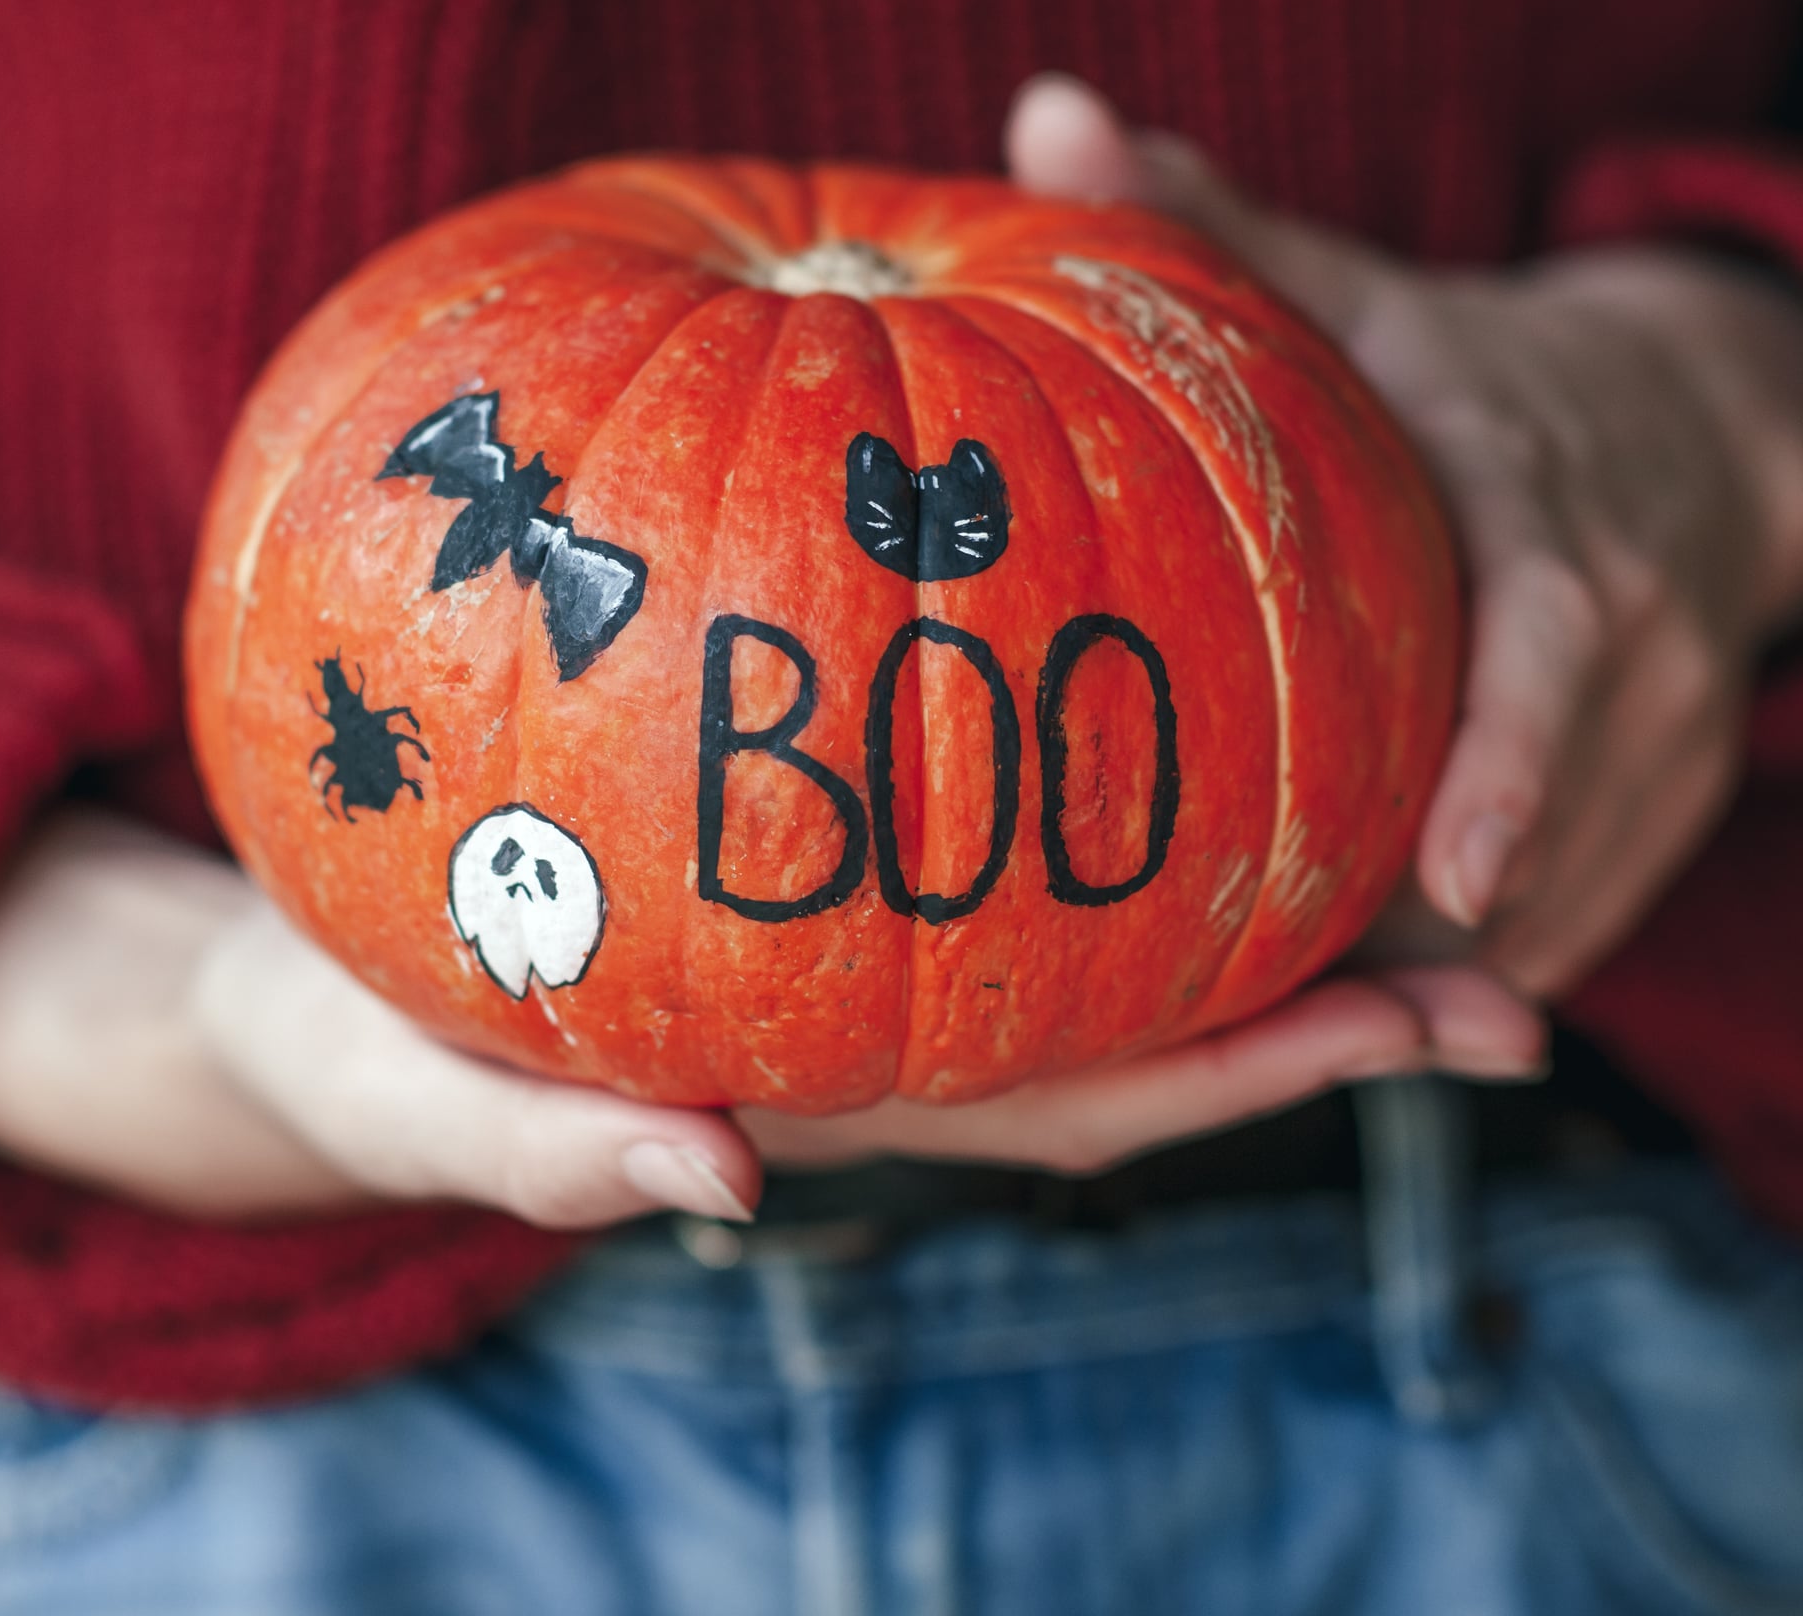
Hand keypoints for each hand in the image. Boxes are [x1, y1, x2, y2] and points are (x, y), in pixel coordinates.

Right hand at [0, 805, 1538, 1222]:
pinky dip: (1077, 758)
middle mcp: (882, 1029)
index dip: (1250, 1068)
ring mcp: (858, 948)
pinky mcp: (811, 864)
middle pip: (1137, 1016)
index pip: (1079, 1095)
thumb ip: (561, 1149)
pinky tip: (1145, 638)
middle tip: (1502, 950)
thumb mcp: (427, 1099)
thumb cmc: (368, 1046)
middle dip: (1318, 1006)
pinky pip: (968, 814)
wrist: (320, 975)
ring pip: (1078, 917)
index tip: (1419, 1026)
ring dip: (1238, 882)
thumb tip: (726, 1184)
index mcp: (831, 1102)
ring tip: (1394, 789)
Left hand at [1007, 75, 1802, 998]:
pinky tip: (1343, 998)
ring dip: (1431, 973)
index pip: (1556, 654)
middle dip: (1427, 928)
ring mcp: (1660, 742)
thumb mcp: (1348, 287)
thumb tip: (1041, 111)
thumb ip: (1201, 220)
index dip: (1517, 767)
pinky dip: (1466, 966)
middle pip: (1551, 819)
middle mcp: (1631, 644)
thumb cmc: (1466, 369)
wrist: (1694, 426)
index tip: (1457, 876)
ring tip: (1283, 1019)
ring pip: (1558, 901)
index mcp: (1553, 522)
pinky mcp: (1653, 810)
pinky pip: (1565, 921)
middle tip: (1278, 1002)